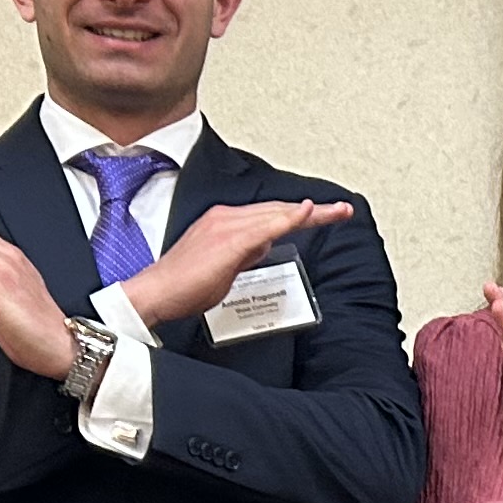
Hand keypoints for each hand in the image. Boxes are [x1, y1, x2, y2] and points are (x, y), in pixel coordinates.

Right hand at [125, 195, 356, 329]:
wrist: (158, 292)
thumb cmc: (186, 284)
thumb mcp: (225, 266)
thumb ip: (246, 253)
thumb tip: (263, 246)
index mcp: (225, 221)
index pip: (271, 214)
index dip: (299, 214)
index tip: (325, 213)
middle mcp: (226, 217)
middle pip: (279, 210)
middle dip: (315, 211)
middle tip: (344, 210)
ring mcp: (227, 226)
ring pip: (276, 214)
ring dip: (309, 213)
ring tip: (338, 211)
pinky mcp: (228, 240)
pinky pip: (264, 226)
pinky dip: (287, 219)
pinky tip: (305, 213)